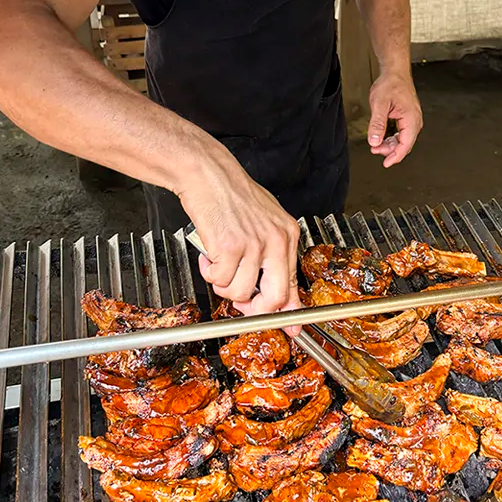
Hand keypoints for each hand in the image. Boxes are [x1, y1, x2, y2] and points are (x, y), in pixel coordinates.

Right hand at [178, 142, 301, 315]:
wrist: (209, 173)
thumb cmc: (232, 197)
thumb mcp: (264, 224)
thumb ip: (274, 260)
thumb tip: (282, 300)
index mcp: (287, 234)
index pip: (293, 284)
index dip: (288, 313)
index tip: (290, 328)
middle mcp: (275, 239)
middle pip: (274, 298)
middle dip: (253, 308)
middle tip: (240, 300)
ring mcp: (254, 243)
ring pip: (240, 292)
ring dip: (223, 285)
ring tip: (219, 263)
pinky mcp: (230, 245)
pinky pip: (218, 279)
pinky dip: (208, 271)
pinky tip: (209, 254)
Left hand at [367, 69, 421, 167]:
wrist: (395, 71)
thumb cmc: (391, 83)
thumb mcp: (379, 104)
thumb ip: (377, 124)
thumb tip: (374, 141)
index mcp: (411, 118)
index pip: (405, 144)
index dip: (395, 156)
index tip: (386, 163)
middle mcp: (414, 120)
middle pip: (404, 143)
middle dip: (389, 150)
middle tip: (375, 149)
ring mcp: (412, 119)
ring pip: (402, 139)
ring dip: (389, 144)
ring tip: (376, 144)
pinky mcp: (407, 117)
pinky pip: (401, 132)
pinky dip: (391, 137)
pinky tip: (382, 137)